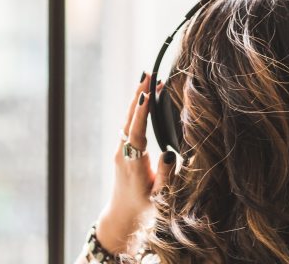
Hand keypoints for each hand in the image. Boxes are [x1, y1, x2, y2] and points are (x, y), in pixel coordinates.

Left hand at [95, 72, 178, 253]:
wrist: (122, 216)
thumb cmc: (144, 208)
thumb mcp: (160, 197)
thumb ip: (166, 176)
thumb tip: (168, 154)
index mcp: (133, 163)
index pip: (137, 131)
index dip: (142, 112)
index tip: (147, 92)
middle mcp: (123, 153)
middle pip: (130, 118)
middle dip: (139, 94)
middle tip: (147, 73)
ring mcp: (121, 150)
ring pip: (128, 119)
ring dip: (137, 98)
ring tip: (146, 78)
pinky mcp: (122, 150)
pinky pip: (129, 124)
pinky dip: (137, 109)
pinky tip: (143, 98)